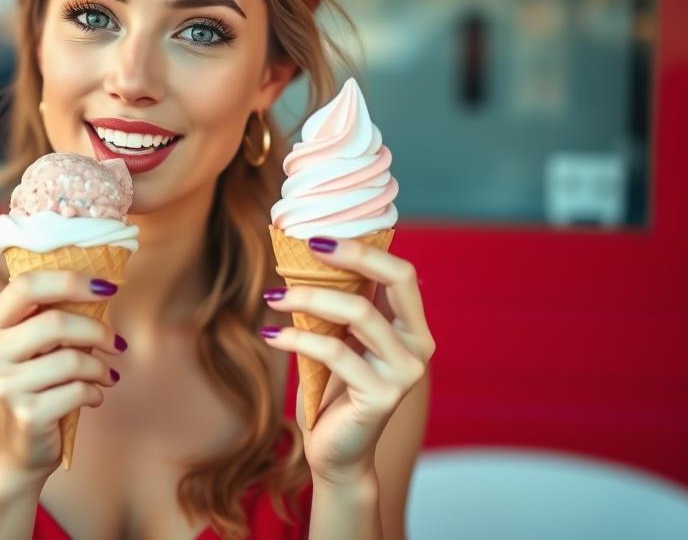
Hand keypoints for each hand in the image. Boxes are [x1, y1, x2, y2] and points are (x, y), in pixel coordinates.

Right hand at [0, 271, 125, 481]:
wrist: (14, 451)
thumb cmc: (32, 387)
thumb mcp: (30, 348)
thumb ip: (50, 316)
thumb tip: (101, 287)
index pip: (27, 285)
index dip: (70, 280)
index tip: (107, 287)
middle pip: (55, 323)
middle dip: (97, 331)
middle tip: (116, 343)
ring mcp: (4, 386)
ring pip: (72, 360)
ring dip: (100, 367)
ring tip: (106, 375)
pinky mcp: (27, 415)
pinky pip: (78, 391)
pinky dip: (95, 392)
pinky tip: (93, 397)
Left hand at [260, 236, 435, 485]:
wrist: (337, 452)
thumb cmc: (335, 389)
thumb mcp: (342, 338)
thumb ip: (344, 303)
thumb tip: (311, 253)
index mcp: (413, 327)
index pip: (402, 273)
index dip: (365, 249)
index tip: (318, 238)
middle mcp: (419, 347)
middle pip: (395, 281)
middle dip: (352, 257)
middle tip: (305, 248)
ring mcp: (404, 372)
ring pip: (359, 312)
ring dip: (309, 297)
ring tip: (272, 296)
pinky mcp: (381, 396)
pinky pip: (333, 352)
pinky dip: (297, 337)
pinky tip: (272, 334)